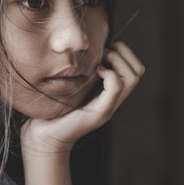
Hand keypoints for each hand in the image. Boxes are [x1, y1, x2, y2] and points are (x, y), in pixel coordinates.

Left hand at [20, 41, 143, 155]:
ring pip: (132, 78)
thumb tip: (82, 50)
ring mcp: (109, 107)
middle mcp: (113, 101)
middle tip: (104, 52)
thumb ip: (80, 73)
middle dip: (124, 54)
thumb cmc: (53, 109)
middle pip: (138, 72)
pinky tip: (95, 72)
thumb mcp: (69, 86)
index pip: (135, 70)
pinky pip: (116, 87)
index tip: (105, 48)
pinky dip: (108, 73)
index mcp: (108, 94)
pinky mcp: (101, 112)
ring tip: (100, 61)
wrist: (45, 136)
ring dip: (117, 61)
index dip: (125, 53)